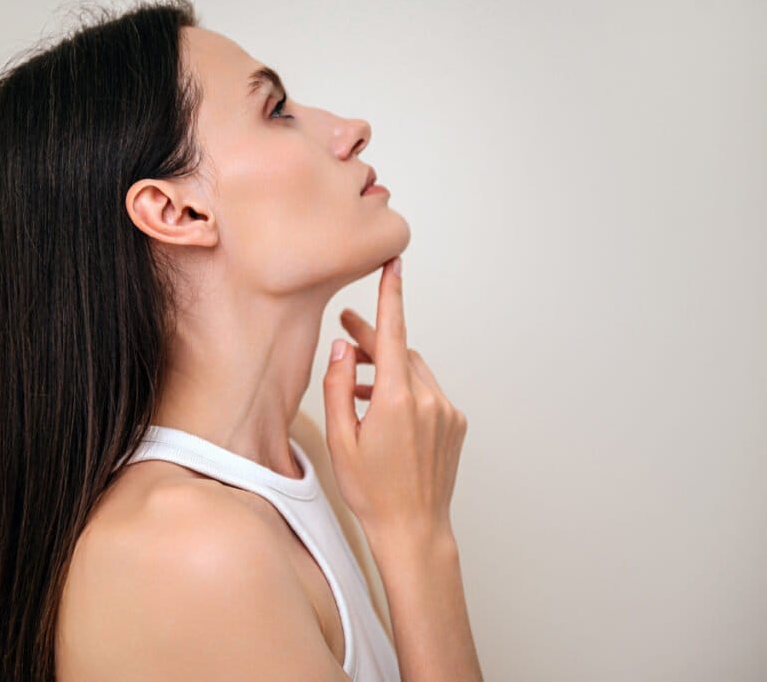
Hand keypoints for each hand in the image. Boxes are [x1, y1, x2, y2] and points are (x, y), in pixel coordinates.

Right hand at [322, 256, 467, 537]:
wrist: (414, 529)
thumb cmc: (372, 492)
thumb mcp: (340, 439)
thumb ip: (338, 387)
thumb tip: (342, 349)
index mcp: (396, 400)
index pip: (393, 333)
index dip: (392, 295)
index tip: (394, 264)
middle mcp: (428, 400)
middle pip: (400, 351)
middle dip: (373, 340)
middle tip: (346, 330)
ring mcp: (446, 412)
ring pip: (414, 371)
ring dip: (388, 368)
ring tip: (357, 384)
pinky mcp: (456, 424)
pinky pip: (428, 392)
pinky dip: (406, 390)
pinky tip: (382, 409)